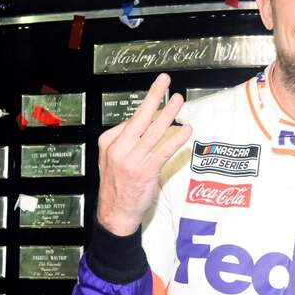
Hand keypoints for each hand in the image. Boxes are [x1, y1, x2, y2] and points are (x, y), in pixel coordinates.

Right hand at [96, 73, 191, 235]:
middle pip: (140, 117)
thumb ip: (127, 141)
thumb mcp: (113, 159)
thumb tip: (148, 124)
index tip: (158, 93)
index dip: (148, 106)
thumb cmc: (117, 186)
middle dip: (154, 96)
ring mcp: (132, 160)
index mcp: (109, 142)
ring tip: (179, 100)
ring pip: (154, 131)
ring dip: (169, 113)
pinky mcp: (146, 171)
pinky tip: (186, 130)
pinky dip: (176, 139)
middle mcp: (119, 149)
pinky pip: (164, 150)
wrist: (115, 214)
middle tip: (164, 81)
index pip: (131, 120)